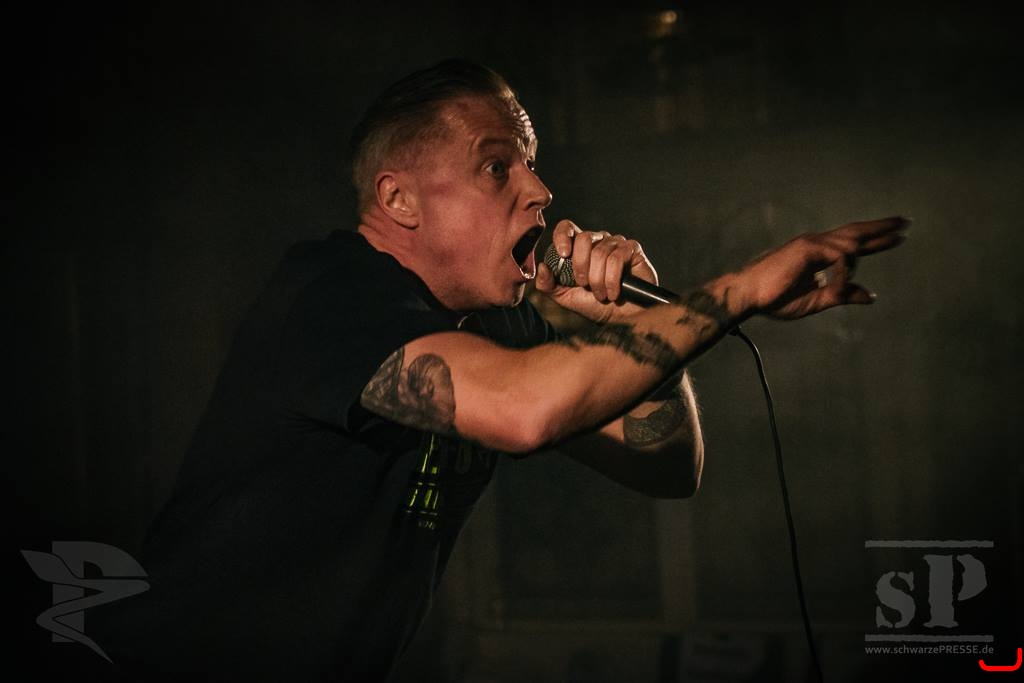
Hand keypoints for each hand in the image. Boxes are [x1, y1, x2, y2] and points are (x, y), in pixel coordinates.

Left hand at [535, 219, 657, 322]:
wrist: (620, 319)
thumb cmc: (593, 305)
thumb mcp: (565, 297)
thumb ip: (548, 284)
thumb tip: (542, 266)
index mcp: (579, 248)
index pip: (567, 227)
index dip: (562, 236)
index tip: (563, 254)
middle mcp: (597, 241)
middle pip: (584, 238)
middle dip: (581, 266)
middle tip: (584, 286)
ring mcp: (616, 243)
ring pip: (601, 253)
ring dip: (598, 281)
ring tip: (601, 295)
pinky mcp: (632, 249)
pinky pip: (617, 257)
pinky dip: (612, 280)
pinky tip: (614, 293)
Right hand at [732, 216, 909, 318]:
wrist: (749, 296)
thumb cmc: (775, 299)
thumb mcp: (817, 300)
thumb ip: (842, 295)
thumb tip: (870, 296)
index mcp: (818, 257)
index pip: (852, 246)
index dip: (875, 242)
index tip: (897, 238)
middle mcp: (817, 245)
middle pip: (855, 232)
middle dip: (881, 228)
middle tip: (906, 222)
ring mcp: (811, 244)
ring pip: (851, 242)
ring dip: (872, 243)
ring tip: (897, 236)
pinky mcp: (807, 248)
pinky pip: (839, 257)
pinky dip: (845, 273)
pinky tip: (840, 284)